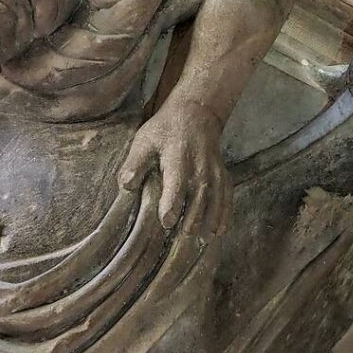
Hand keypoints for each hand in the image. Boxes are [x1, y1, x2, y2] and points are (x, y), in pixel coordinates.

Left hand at [118, 100, 230, 236]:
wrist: (196, 113)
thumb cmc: (165, 130)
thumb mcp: (144, 141)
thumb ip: (135, 163)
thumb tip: (126, 185)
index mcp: (178, 158)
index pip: (176, 184)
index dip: (172, 204)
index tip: (166, 221)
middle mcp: (200, 166)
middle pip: (199, 196)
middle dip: (193, 218)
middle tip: (185, 237)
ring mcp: (214, 171)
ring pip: (215, 198)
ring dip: (211, 219)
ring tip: (205, 239)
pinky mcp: (223, 174)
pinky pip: (227, 196)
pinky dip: (225, 213)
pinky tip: (220, 230)